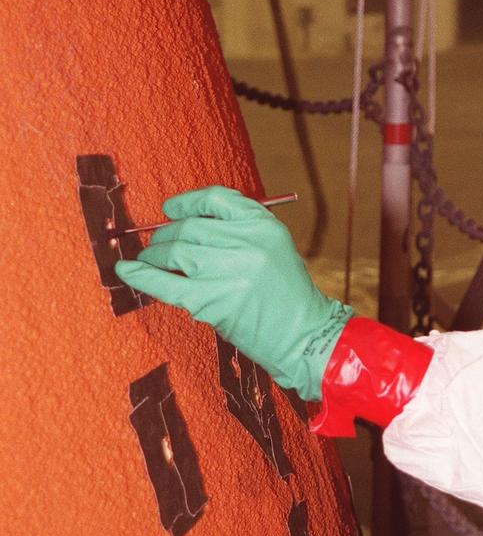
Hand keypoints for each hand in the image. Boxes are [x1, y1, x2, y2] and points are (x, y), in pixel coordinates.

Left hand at [115, 186, 352, 400]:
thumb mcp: (273, 248)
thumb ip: (237, 231)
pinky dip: (140, 276)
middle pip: (190, 226)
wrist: (304, 336)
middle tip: (158, 245)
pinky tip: (125, 270)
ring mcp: (227, 272)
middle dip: (167, 234)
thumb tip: (183, 225)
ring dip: (154, 254)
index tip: (170, 209)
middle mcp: (246, 243)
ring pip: (174, 251)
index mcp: (263, 224)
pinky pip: (164, 283)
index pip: (216, 198)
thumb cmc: (286, 294)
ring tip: (149, 260)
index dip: (187, 202)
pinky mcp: (210, 302)